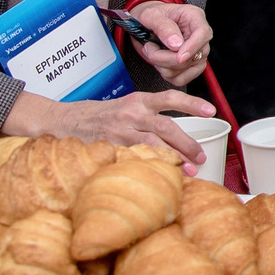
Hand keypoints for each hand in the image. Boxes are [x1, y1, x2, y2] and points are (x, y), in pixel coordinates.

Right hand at [6, 87, 218, 171]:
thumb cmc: (100, 116)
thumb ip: (149, 118)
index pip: (169, 97)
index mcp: (138, 100)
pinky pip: (134, 159)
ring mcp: (119, 132)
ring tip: (189, 170)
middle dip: (187, 144)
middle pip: (166, 127)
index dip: (191, 102)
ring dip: (174, 159)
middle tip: (200, 156)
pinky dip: (150, 168)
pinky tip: (160, 177)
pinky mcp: (109, 147)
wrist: (62, 121)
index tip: (211, 109)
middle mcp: (130, 113)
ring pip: (153, 145)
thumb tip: (178, 138)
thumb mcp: (126, 107)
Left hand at [128, 1, 212, 87]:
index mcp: (194, 17)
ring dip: (163, 66)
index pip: (203, 33)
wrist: (146, 24)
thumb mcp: (151, 16)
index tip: (178, 56)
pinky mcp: (191, 66)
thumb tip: (176, 44)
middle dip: (165, 58)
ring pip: (186, 69)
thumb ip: (163, 27)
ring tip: (152, 53)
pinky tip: (159, 64)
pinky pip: (182, 79)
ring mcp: (198, 52)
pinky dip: (167, 76)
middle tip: (148, 47)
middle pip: (193, 56)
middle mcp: (200, 35)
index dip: (192, 47)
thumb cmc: (150, 16)